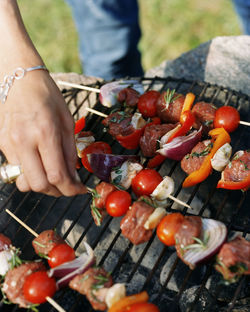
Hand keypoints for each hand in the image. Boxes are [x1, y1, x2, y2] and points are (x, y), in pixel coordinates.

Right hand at [0, 69, 86, 196]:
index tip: (80, 189)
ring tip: (53, 176)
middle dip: (57, 192)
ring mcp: (9, 145)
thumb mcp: (66, 121)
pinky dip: (30, 174)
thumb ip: (69, 151)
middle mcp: (24, 142)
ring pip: (24, 182)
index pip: (57, 176)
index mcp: (45, 133)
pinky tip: (40, 164)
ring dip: (42, 185)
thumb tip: (73, 176)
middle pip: (39, 185)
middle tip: (68, 186)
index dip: (71, 189)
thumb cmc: (47, 96)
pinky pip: (16, 171)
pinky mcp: (2, 145)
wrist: (19, 80)